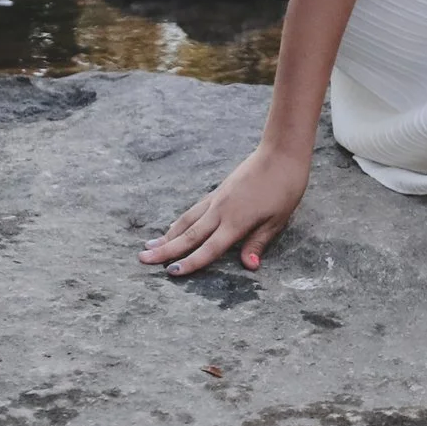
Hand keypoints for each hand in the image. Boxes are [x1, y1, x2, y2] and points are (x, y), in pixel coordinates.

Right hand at [139, 146, 309, 276]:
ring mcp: (217, 199)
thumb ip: (259, 242)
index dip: (190, 263)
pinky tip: (173, 227)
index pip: (208, 248)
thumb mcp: (278, 218)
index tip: (170, 273)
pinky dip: (180, 221)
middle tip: (141, 259)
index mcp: (236, 222)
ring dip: (167, 235)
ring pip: (187, 221)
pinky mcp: (218, 191)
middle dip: (165, 249)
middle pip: (189, 235)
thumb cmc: (285, 187)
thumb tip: (249, 266)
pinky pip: (194, 210)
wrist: (281, 152)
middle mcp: (221, 211)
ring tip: (148, 246)